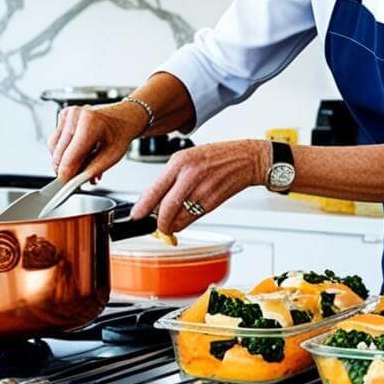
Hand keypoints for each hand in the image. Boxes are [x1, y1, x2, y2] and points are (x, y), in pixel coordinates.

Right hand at [47, 102, 146, 181]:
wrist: (122, 118)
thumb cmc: (119, 134)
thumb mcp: (112, 157)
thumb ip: (91, 170)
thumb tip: (74, 181)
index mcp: (90, 123)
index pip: (70, 155)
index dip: (66, 173)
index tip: (64, 185)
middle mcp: (76, 115)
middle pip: (59, 153)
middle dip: (66, 169)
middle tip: (77, 178)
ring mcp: (68, 114)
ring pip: (53, 148)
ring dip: (64, 161)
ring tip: (82, 164)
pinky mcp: (63, 116)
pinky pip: (55, 141)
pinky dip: (63, 152)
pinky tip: (78, 153)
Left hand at [131, 140, 268, 233]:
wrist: (247, 159)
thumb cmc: (218, 157)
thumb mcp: (189, 159)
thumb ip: (171, 178)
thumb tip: (154, 200)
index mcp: (179, 162)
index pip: (154, 190)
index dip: (142, 207)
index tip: (136, 216)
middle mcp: (189, 175)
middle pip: (165, 209)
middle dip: (157, 223)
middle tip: (154, 226)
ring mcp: (202, 189)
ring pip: (178, 218)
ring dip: (171, 225)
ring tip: (170, 221)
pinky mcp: (213, 201)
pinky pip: (192, 218)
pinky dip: (184, 223)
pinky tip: (184, 217)